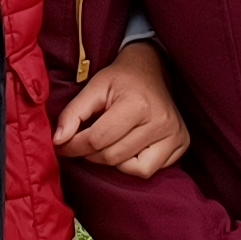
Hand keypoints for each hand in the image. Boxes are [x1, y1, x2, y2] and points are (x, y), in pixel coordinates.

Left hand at [53, 39, 189, 179]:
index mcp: (138, 104)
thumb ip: (73, 113)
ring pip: (131, 169)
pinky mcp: (182, 144)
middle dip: (90, 154)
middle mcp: (161, 122)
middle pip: (113, 156)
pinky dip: (131, 165)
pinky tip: (127, 147)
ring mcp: (175, 135)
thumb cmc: (121, 79)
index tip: (62, 144)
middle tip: (81, 144)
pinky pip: (149, 170)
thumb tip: (58, 141)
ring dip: (111, 161)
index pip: (98, 139)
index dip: (74, 145)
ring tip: (106, 144)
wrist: (153, 69)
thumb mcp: (94, 87)